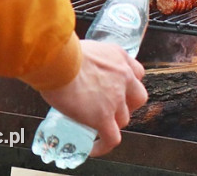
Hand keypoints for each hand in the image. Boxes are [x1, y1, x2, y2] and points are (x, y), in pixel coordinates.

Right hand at [39, 39, 147, 156]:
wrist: (59, 62)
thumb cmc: (62, 52)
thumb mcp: (85, 48)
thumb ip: (90, 60)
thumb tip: (74, 68)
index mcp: (119, 58)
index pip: (137, 73)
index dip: (129, 85)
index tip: (118, 89)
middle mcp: (123, 77)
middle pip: (138, 98)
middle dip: (128, 105)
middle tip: (111, 108)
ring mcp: (116, 99)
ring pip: (124, 119)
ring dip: (112, 123)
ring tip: (97, 127)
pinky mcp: (103, 117)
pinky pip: (112, 138)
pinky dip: (105, 145)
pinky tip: (94, 148)